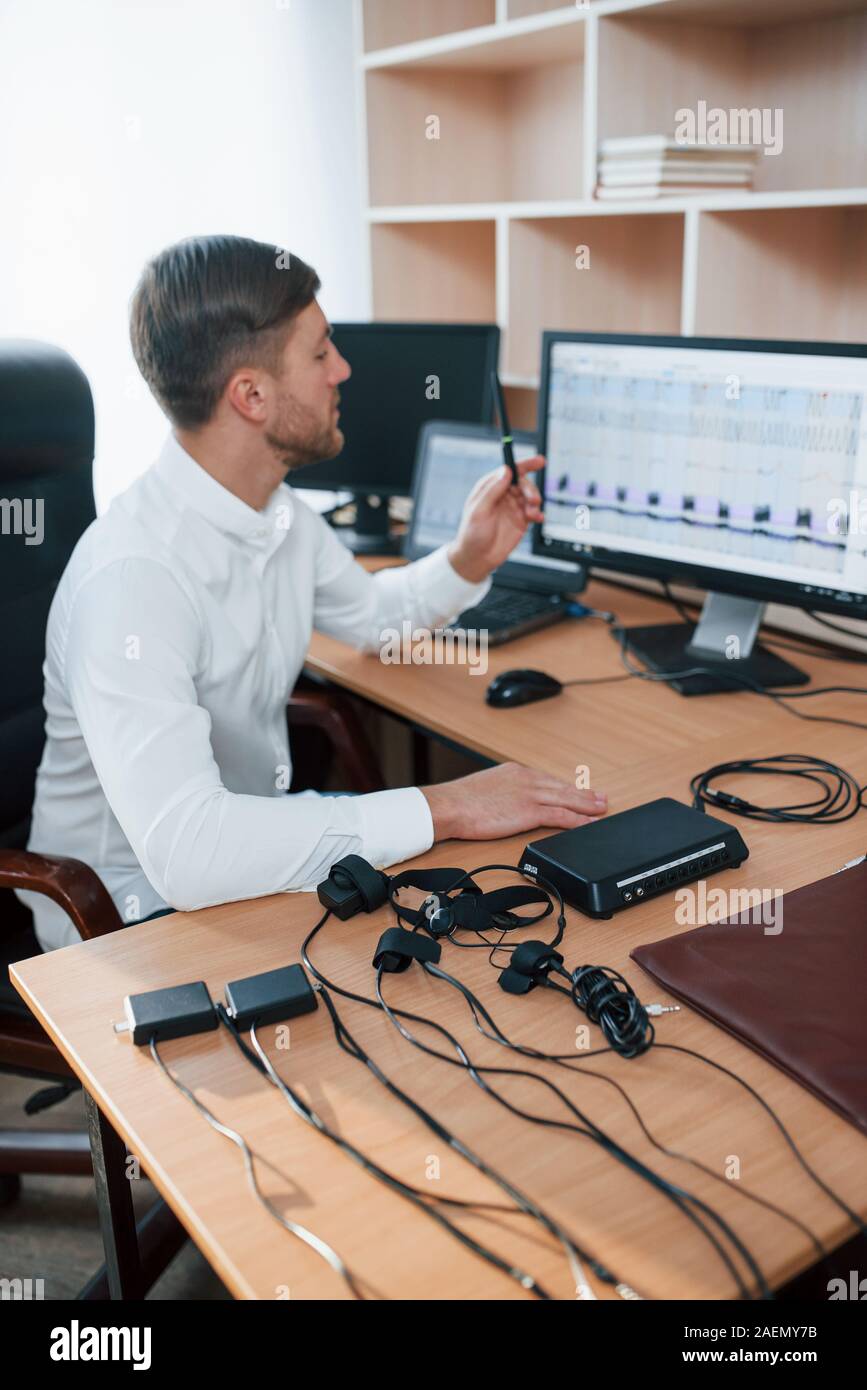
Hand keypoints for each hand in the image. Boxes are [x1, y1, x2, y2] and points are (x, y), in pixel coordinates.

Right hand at [421, 762, 607, 841]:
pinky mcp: (529, 811)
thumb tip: (505, 804)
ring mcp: (529, 795)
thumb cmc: (459, 801)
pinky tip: (588, 824)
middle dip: (583, 794)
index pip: (547, 781)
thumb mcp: (484, 788)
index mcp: (515, 772)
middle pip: (562, 787)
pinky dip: (578, 820)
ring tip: (601, 809)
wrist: (450, 805)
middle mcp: (526, 779)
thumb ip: (501, 793)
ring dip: (587, 805)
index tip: (577, 791)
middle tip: (600, 798)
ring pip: (566, 799)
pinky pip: (561, 816)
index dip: (565, 788)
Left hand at [447, 456, 544, 584]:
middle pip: (523, 483)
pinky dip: (538, 513)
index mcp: (490, 487)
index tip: (539, 461)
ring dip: (535, 502)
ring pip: (530, 497)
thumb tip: (505, 471)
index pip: (509, 470)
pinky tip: (537, 518)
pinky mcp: (520, 520)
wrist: (477, 558)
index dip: (525, 464)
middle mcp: (502, 495)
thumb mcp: (479, 511)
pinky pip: (534, 512)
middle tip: (533, 500)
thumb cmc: (472, 535)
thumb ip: (492, 490)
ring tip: (532, 514)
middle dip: (531, 489)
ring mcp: (512, 507)